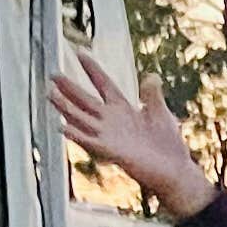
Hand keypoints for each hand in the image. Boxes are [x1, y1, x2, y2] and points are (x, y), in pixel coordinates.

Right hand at [50, 58, 217, 220]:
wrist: (176, 172)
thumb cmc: (169, 146)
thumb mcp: (161, 114)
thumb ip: (152, 96)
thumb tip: (152, 76)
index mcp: (123, 109)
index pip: (103, 84)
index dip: (92, 69)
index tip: (80, 53)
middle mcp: (112, 120)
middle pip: (86, 100)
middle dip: (69, 87)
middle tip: (53, 74)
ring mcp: (110, 136)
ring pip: (82, 118)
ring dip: (66, 107)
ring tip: (50, 94)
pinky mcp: (112, 151)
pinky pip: (90, 141)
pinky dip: (77, 135)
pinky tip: (63, 127)